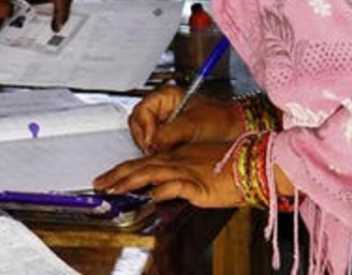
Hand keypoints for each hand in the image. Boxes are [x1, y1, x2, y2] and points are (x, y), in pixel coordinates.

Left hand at [93, 143, 242, 207]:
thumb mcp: (197, 168)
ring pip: (152, 173)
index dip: (121, 171)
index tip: (106, 179)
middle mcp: (177, 161)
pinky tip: (152, 195)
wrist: (252, 163)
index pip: (141, 163)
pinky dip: (164, 189)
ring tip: (115, 189)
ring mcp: (187, 170)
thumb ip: (177, 178)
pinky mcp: (199, 183)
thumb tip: (158, 189)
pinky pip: (178, 185)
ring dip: (131, 181)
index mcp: (176, 156)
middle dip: (117, 176)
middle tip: (99, 185)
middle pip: (140, 166)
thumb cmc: (228, 167)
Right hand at [128, 85, 244, 153]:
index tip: (152, 142)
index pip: (141, 111)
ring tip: (163, 154)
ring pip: (144, 135)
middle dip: (145, 139)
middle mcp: (164, 107)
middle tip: (154, 151)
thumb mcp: (193, 125)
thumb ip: (169, 133)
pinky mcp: (169, 136)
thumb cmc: (221, 120)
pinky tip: (167, 156)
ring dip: (150, 146)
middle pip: (139, 123)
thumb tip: (152, 144)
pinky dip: (157, 151)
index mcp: (166, 95)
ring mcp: (165, 122)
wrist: (237, 131)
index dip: (145, 128)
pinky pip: (154, 144)